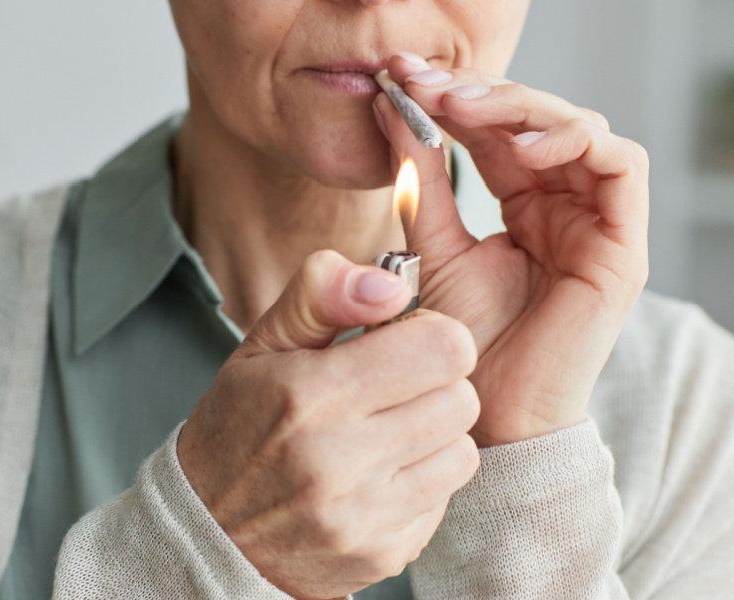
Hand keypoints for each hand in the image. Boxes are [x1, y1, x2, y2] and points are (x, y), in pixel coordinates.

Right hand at [177, 250, 480, 598]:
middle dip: (434, 385)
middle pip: (460, 399)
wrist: (204, 533)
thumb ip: (321, 294)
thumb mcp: (261, 346)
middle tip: (391, 391)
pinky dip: (419, 486)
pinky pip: (442, 502)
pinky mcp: (380, 555)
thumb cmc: (237, 427)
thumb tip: (389, 283)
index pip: (442, 348)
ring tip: (383, 436)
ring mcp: (361, 516)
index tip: (403, 343)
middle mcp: (336, 459)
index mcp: (308, 394)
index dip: (431, 335)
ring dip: (433, 438)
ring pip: (462, 453)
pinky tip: (374, 479)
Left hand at [372, 55, 649, 446]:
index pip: (497, 129)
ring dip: (524, 108)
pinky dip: (574, 141)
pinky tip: (520, 147)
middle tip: (430, 82)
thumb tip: (393, 112)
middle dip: (483, 92)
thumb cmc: (462, 343)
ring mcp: (596, 222)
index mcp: (522, 201)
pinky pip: (621, 166)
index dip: (454, 97)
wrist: (487, 413)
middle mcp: (563, 204)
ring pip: (580, 128)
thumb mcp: (432, 247)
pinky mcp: (622, 246)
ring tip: (467, 109)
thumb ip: (420, 183)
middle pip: (538, 118)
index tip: (402, 78)